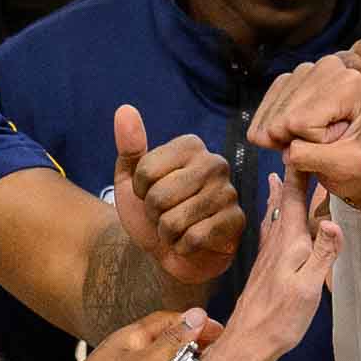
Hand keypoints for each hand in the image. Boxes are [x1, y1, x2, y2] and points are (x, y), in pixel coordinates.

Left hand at [113, 104, 243, 286]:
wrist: (168, 250)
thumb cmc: (151, 210)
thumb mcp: (131, 179)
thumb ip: (129, 146)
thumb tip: (125, 110)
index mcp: (190, 146)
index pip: (146, 170)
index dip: (139, 190)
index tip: (149, 193)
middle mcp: (214, 163)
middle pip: (159, 196)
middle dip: (153, 213)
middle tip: (164, 214)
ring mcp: (228, 192)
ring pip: (174, 220)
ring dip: (166, 232)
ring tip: (176, 228)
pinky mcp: (236, 221)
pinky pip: (193, 237)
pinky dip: (182, 246)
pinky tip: (190, 241)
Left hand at [207, 169, 341, 360]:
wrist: (248, 343)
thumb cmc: (279, 318)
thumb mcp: (308, 288)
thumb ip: (322, 254)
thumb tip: (334, 222)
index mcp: (287, 243)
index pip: (294, 200)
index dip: (298, 174)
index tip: (300, 148)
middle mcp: (275, 244)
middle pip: (283, 205)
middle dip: (288, 181)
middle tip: (288, 156)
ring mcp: (267, 256)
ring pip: (274, 218)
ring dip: (279, 197)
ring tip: (277, 180)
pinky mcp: (265, 269)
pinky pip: (270, 233)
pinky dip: (274, 218)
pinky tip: (271, 223)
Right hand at [247, 37, 360, 203]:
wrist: (359, 156)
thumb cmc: (359, 162)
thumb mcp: (346, 166)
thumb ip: (314, 158)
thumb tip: (286, 150)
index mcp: (348, 83)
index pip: (300, 122)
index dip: (314, 143)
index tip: (337, 142)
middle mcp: (327, 68)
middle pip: (282, 119)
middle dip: (298, 140)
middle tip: (325, 143)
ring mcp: (304, 71)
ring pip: (270, 119)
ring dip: (287, 137)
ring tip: (314, 139)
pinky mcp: (287, 80)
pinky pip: (263, 115)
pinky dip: (275, 133)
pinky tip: (299, 133)